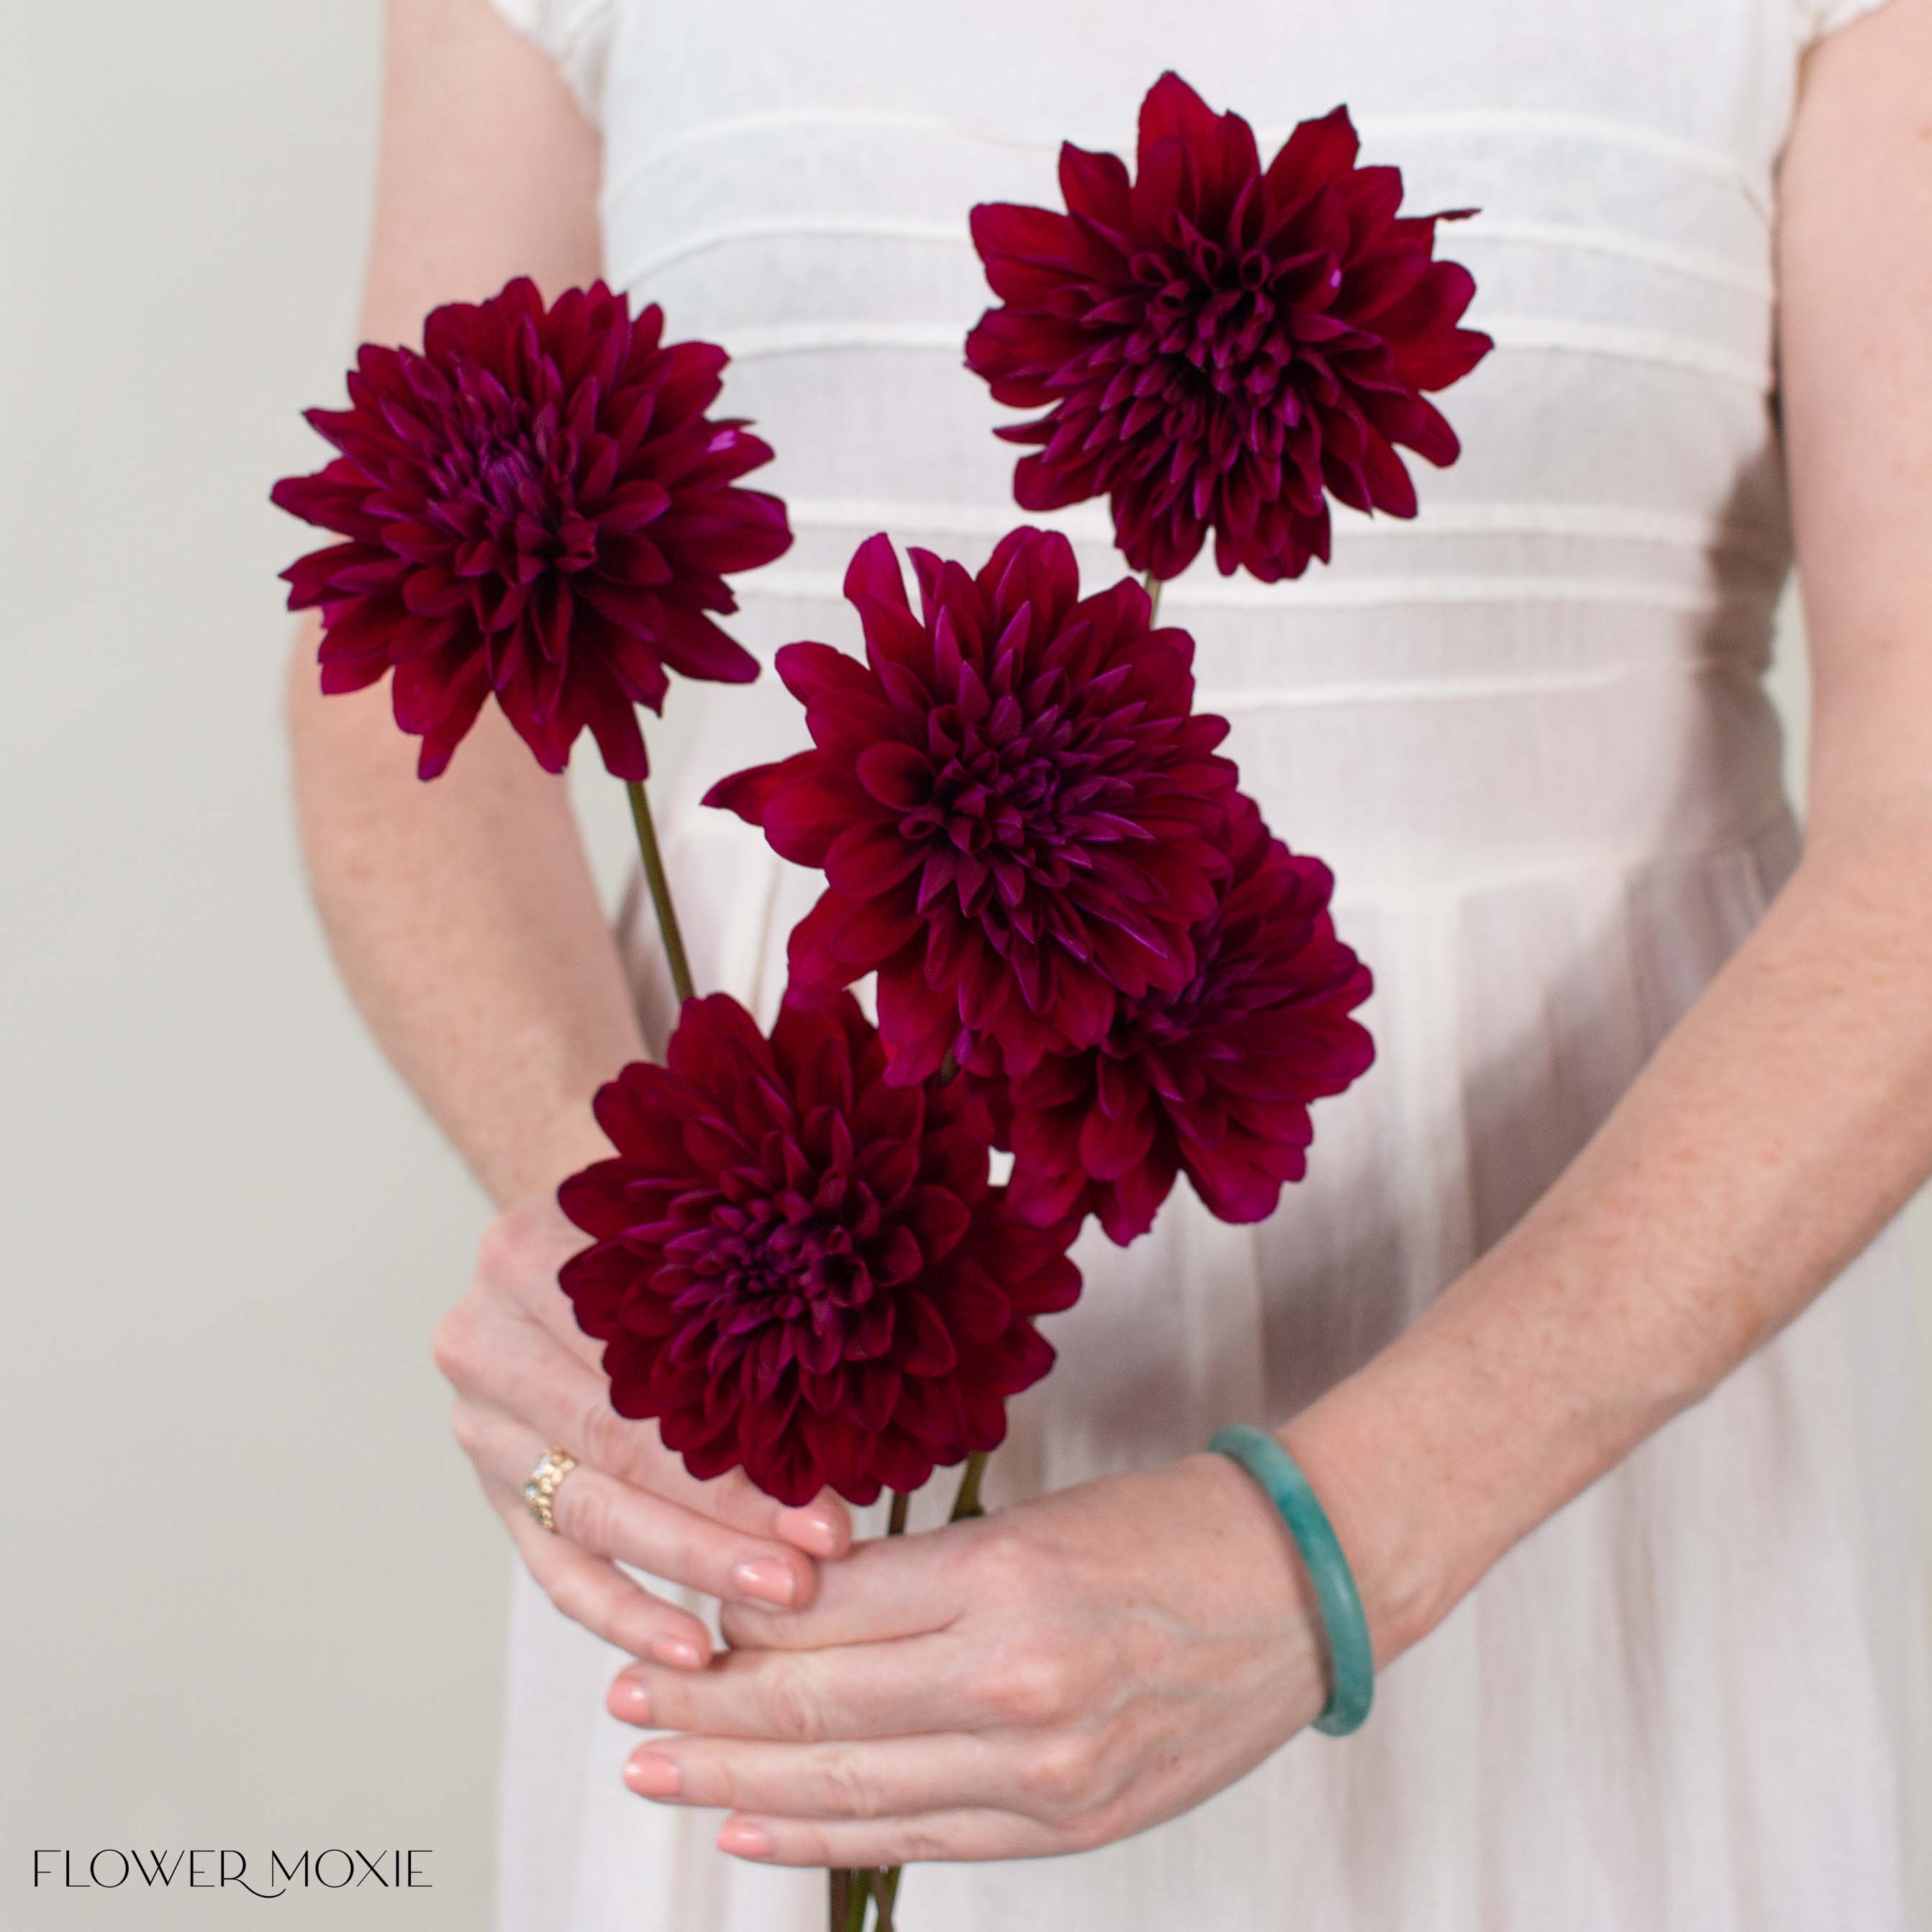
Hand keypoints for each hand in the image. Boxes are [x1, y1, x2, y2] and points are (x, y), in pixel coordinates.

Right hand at [432, 1197, 853, 1668]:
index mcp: (525, 1260)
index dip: (736, 1449)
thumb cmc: (665, 1226)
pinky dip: (624, 1613)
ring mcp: (482, 1423)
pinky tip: (692, 1653)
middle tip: (807, 1573)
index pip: (641, 1377)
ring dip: (687, 1569)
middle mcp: (483, 1343)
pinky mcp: (496, 1485)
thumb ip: (734, 1285)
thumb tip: (857, 1392)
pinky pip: (556, 1566)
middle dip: (718, 1523)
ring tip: (773, 1606)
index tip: (826, 1504)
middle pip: (613, 1452)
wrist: (572, 1229)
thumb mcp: (688, 1227)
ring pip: (587, 1516)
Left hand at [604, 1454, 1329, 1865]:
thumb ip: (916, 1576)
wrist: (1306, 1593)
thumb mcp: (1036, 1519)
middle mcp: (1015, 1687)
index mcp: (1004, 1581)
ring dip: (736, 1785)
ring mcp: (1043, 1774)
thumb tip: (791, 1603)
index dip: (734, 1619)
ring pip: (848, 1788)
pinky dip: (824, 1842)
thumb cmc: (1171, 1531)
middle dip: (703, 1709)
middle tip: (624, 1703)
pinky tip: (752, 1835)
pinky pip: (917, 1842)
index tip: (675, 1614)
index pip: (823, 1613)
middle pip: (814, 1709)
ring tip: (654, 1768)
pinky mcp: (1068, 1827)